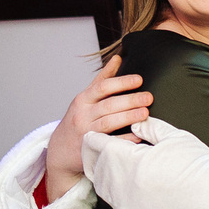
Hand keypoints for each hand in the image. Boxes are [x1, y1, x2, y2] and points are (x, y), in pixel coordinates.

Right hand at [45, 56, 152, 200]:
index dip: (121, 82)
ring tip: (145, 113)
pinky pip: (110, 143)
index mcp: (83, 99)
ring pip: (108, 123)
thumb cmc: (77, 119)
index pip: (102, 87)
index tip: (139, 79)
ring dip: (128, 117)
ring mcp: (86, 132)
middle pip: (108, 105)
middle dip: (130, 100)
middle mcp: (83, 115)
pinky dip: (124, 140)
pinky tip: (138, 135)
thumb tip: (118, 58)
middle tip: (149, 97)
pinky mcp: (91, 148)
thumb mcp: (85, 97)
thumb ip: (102, 79)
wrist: (60, 150)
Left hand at [82, 116, 208, 208]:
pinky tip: (123, 179)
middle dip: (97, 153)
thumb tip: (136, 123)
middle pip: (94, 164)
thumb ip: (150, 127)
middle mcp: (119, 182)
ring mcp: (124, 200)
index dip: (96, 136)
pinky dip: (112, 187)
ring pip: (100, 183)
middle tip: (102, 145)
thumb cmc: (195, 164)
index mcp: (126, 159)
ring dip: (103, 171)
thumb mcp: (173, 136)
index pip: (95, 144)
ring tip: (111, 162)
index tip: (101, 132)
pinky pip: (111, 197)